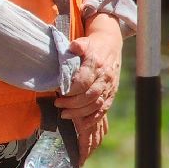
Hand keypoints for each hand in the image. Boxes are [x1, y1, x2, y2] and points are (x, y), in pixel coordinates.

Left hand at [57, 17, 122, 162]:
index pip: (85, 80)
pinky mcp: (110, 95)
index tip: (59, 91)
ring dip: (80, 113)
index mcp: (97, 64)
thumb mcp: (83, 41)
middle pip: (90, 95)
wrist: (110, 46)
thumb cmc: (92, 45)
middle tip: (58, 104)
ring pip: (97, 105)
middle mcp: (105, 78)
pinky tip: (82, 126)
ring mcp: (109, 88)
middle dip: (73, 103)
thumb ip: (78, 45)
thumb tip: (73, 46)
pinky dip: (93, 119)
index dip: (72, 88)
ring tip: (64, 115)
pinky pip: (103, 110)